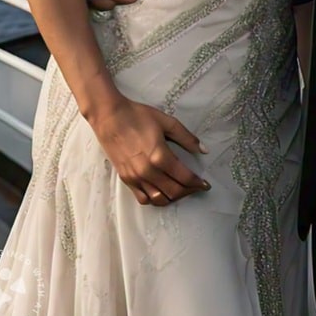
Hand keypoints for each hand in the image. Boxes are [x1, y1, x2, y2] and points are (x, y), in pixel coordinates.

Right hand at [88, 94, 209, 206]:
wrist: (110, 117)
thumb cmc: (139, 116)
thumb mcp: (167, 122)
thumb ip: (187, 138)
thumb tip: (204, 150)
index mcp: (160, 156)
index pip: (184, 177)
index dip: (198, 183)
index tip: (206, 184)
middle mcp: (148, 171)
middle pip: (174, 191)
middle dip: (189, 191)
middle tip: (196, 187)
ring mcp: (135, 178)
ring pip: (159, 199)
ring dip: (173, 198)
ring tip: (181, 190)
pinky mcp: (126, 180)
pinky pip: (142, 198)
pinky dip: (155, 200)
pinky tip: (162, 192)